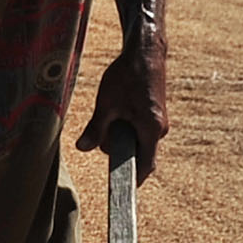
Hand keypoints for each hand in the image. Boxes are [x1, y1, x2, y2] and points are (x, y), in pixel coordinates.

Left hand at [74, 46, 167, 178]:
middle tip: (103, 124)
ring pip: (136, 141)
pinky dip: (125, 125)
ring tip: (112, 108)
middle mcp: (160, 129)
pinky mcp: (155, 115)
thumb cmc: (127, 74)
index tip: (119, 191)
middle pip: (136, 153)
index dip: (131, 180)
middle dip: (116, 146)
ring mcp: (159, 122)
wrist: (146, 51)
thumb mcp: (106, 103)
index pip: (144, 166)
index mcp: (151, 130)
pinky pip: (138, 130)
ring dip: (120, 133)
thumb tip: (82, 148)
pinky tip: (118, 107)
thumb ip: (96, 128)